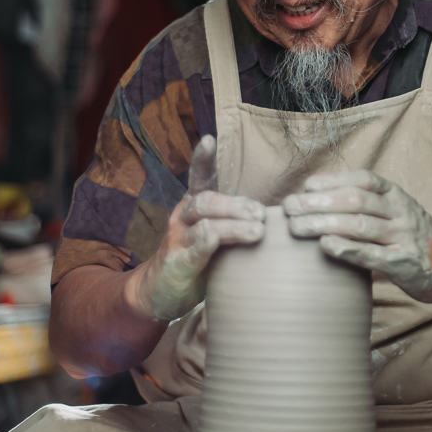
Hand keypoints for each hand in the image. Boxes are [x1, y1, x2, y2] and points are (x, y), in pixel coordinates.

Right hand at [129, 135, 265, 320]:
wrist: (158, 292)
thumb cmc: (196, 258)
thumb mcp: (214, 234)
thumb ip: (235, 220)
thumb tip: (273, 214)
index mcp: (193, 206)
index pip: (199, 179)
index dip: (202, 160)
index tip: (208, 139)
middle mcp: (183, 218)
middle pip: (208, 201)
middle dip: (237, 205)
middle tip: (262, 215)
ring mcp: (177, 240)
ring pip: (204, 223)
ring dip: (233, 226)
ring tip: (258, 231)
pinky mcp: (176, 264)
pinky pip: (192, 251)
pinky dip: (205, 244)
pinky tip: (214, 240)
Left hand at [283, 170, 431, 303]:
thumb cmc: (413, 237)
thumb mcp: (396, 211)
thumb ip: (368, 203)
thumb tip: (320, 198)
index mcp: (396, 195)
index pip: (363, 179)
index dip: (333, 180)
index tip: (307, 186)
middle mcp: (400, 211)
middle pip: (355, 200)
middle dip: (318, 202)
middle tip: (289, 208)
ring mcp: (402, 237)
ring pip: (359, 224)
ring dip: (323, 224)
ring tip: (296, 227)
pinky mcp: (403, 264)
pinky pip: (371, 254)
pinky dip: (346, 249)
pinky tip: (325, 246)